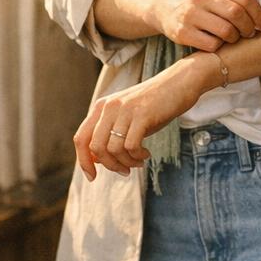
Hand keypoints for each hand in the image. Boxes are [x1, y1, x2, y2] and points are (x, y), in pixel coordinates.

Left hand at [74, 57, 211, 180]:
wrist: (179, 83)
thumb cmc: (153, 106)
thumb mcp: (126, 119)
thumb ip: (109, 136)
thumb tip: (95, 160)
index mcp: (100, 107)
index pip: (81, 138)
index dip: (83, 161)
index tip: (92, 177)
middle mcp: (109, 107)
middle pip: (96, 147)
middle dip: (110, 165)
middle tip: (125, 170)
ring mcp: (125, 110)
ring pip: (113, 149)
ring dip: (126, 162)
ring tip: (138, 161)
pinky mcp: (142, 115)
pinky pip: (131, 146)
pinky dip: (137, 156)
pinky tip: (146, 154)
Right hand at [154, 0, 260, 50]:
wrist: (163, 8)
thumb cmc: (198, 4)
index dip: (259, 15)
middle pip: (237, 14)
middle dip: (248, 28)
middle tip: (249, 35)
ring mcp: (190, 15)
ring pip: (226, 31)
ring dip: (234, 39)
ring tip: (232, 39)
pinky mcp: (182, 32)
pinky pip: (211, 44)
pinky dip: (219, 47)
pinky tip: (217, 44)